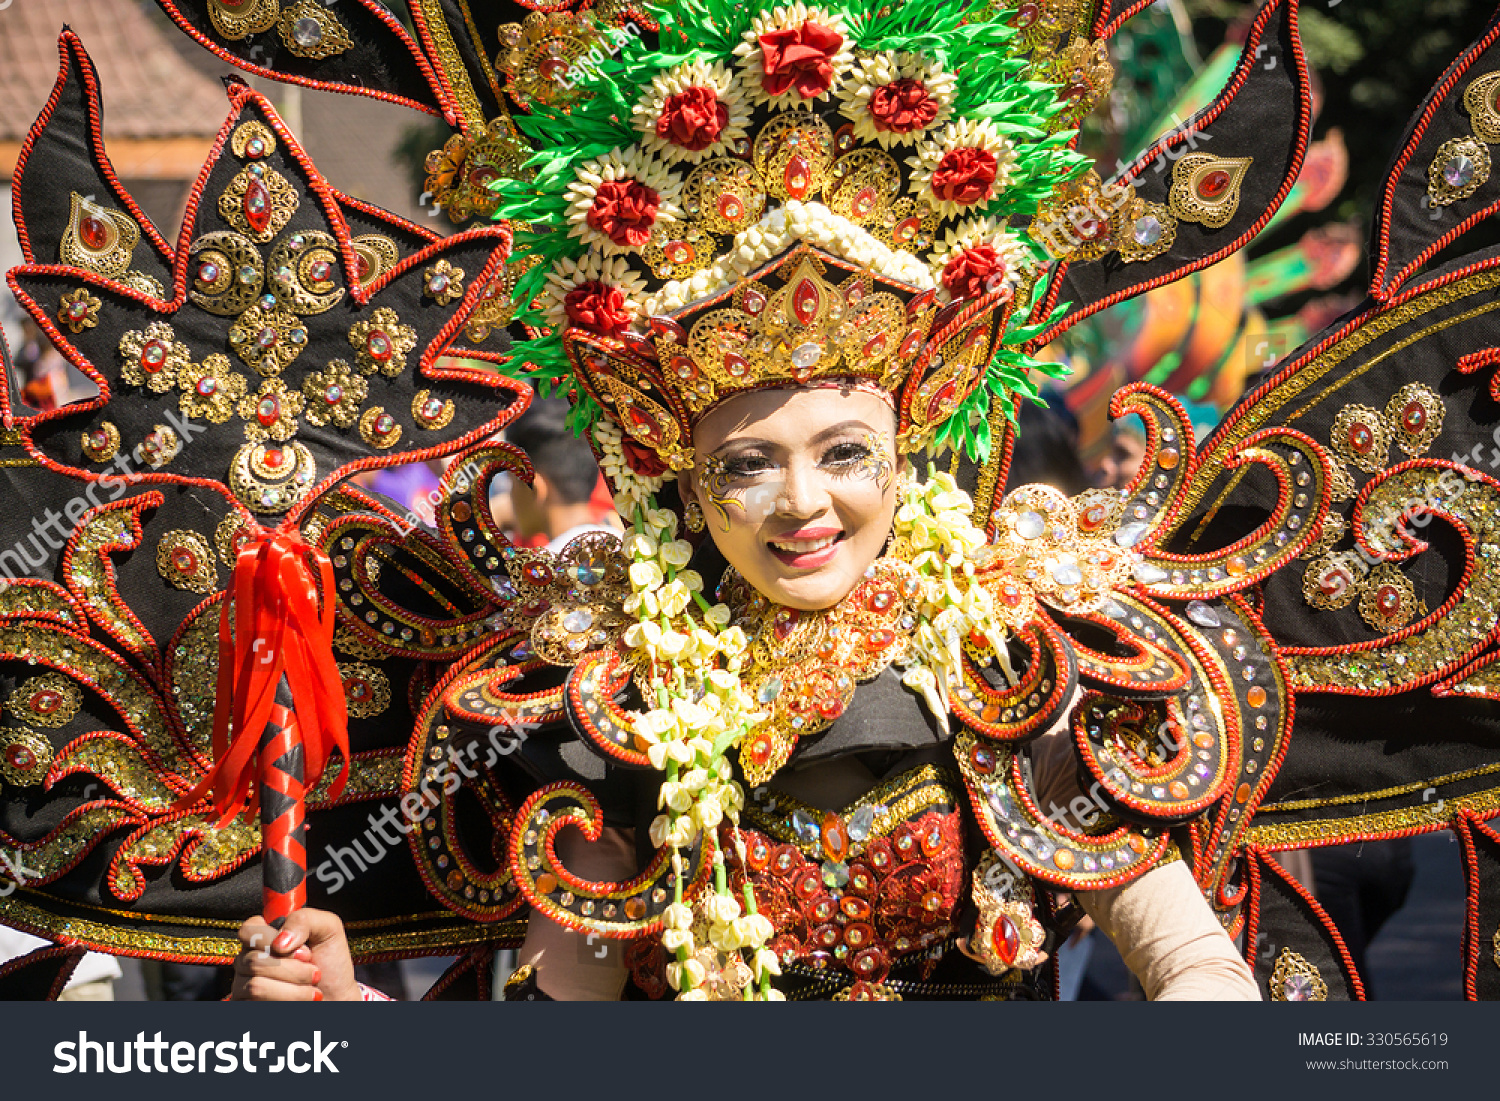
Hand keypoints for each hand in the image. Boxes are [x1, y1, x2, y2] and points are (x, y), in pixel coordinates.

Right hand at [230, 908, 361, 1001]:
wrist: (337, 996)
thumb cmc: (330, 963)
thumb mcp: (328, 929)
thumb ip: (304, 919)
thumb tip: (279, 942)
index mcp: (264, 937)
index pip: (248, 930)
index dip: (272, 940)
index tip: (303, 952)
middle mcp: (249, 959)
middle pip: (253, 961)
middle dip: (293, 969)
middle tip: (314, 971)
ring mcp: (245, 986)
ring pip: (256, 986)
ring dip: (294, 989)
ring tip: (312, 989)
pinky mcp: (248, 1006)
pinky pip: (257, 1004)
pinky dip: (288, 1001)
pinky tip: (302, 1001)